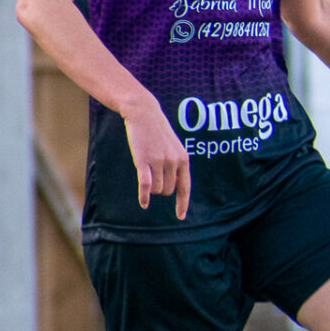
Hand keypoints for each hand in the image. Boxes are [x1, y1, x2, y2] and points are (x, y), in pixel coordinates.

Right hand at [121, 96, 190, 218]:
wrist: (144, 113)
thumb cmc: (157, 132)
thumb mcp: (173, 147)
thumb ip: (176, 165)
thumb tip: (174, 187)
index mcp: (184, 159)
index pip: (185, 187)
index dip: (182, 204)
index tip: (180, 217)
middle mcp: (174, 161)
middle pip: (168, 191)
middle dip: (160, 189)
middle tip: (153, 177)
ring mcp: (159, 161)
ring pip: (157, 189)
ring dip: (151, 189)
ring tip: (147, 173)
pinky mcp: (143, 160)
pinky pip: (146, 185)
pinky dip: (145, 196)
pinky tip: (144, 203)